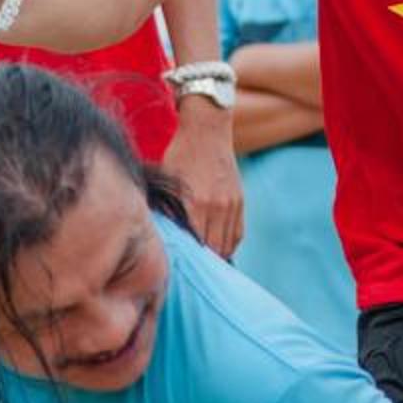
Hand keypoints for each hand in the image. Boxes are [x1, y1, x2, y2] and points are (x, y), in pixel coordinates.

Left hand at [164, 110, 245, 257]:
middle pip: (213, 250)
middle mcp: (216, 207)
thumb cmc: (179, 155)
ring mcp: (231, 204)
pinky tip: (217, 249)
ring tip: (204, 264)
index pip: (195, 246)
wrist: (207, 130)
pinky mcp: (239, 200)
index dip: (189, 262)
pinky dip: (228, 244)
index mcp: (195, 204)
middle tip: (191, 272)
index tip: (179, 270)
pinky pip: (237, 233)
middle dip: (203, 264)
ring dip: (216, 256)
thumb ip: (168, 212)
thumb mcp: (168, 183)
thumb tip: (163, 239)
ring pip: (227, 245)